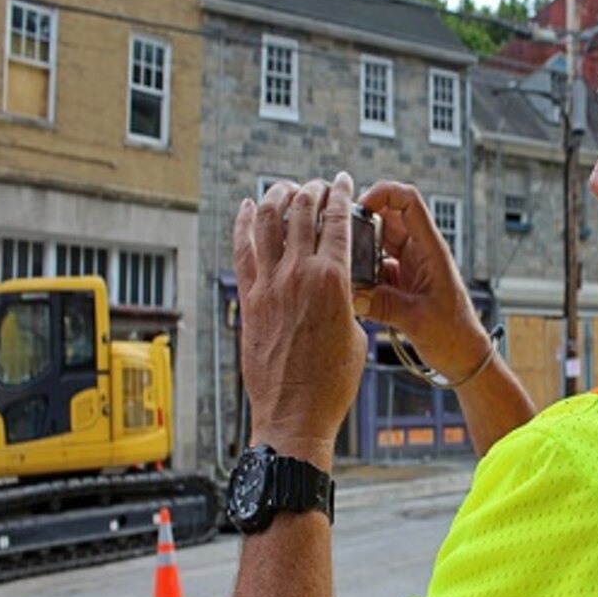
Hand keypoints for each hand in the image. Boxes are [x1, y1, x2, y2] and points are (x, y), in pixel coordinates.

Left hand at [232, 173, 366, 460]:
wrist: (294, 415)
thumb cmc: (332, 382)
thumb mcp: (355, 333)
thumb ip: (347, 299)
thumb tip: (339, 285)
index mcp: (333, 280)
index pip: (338, 221)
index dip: (343, 195)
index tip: (345, 182)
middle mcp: (297, 274)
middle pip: (301, 212)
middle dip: (312, 190)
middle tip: (318, 185)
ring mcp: (268, 285)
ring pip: (266, 222)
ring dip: (276, 196)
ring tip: (284, 186)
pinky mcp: (248, 300)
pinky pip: (242, 251)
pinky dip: (243, 224)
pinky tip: (246, 209)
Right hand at [354, 181, 490, 383]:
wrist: (464, 357)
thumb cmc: (454, 335)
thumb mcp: (418, 320)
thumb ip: (384, 305)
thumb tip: (352, 295)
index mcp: (431, 250)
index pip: (409, 201)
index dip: (383, 193)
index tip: (360, 206)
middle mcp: (420, 251)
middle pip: (388, 216)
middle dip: (361, 218)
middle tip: (338, 233)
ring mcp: (410, 265)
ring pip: (379, 240)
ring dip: (359, 245)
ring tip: (339, 257)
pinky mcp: (401, 281)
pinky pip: (376, 264)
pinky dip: (362, 269)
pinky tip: (350, 283)